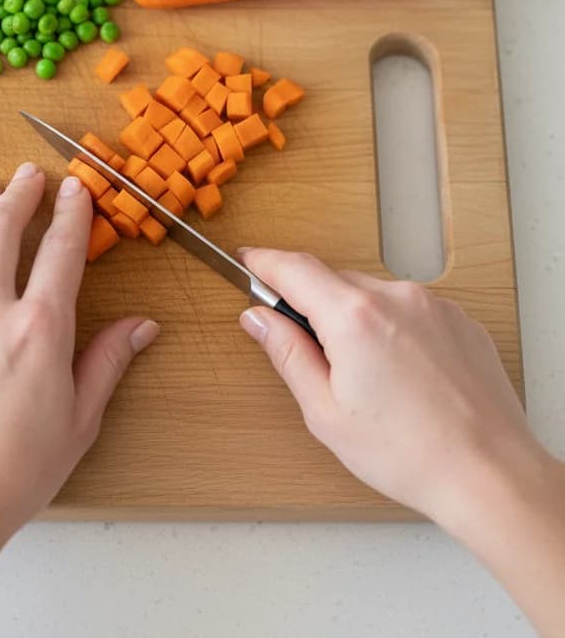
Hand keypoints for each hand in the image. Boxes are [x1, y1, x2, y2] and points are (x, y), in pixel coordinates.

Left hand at [0, 162, 158, 547]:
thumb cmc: (15, 471)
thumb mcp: (80, 420)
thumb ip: (108, 362)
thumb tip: (142, 326)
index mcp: (39, 329)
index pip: (61, 251)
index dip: (72, 212)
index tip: (76, 189)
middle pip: (1, 229)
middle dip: (19, 194)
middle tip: (29, 175)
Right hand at [237, 249, 540, 528]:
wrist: (490, 476)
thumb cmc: (411, 454)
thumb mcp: (325, 412)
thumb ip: (286, 353)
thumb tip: (258, 318)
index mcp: (354, 318)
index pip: (293, 268)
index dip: (263, 261)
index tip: (246, 262)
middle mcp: (396, 299)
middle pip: (331, 281)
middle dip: (310, 305)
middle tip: (307, 351)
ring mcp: (432, 306)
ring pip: (370, 295)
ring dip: (353, 319)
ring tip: (365, 378)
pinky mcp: (458, 320)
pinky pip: (406, 309)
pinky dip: (390, 328)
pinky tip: (398, 375)